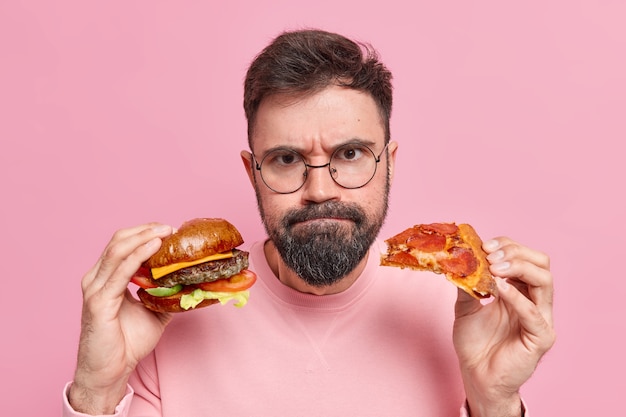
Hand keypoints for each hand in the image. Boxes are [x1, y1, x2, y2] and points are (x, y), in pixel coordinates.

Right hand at [69, 223, 172, 414]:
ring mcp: (95, 288)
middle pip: (119, 241)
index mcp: (106, 278)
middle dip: (146, 230)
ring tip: (166, 232)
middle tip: (171, 228)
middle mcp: (96, 278)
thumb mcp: (153, 312)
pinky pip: (120, 272)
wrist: (110, 372)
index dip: (146, 233)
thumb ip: (165, 294)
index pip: (123, 244)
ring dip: (144, 237)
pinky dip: (137, 255)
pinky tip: (153, 247)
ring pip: (118, 250)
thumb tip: (191, 282)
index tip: (170, 230)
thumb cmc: (126, 344)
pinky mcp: (99, 302)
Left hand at [453, 237, 555, 416]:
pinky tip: (499, 289)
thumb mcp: (466, 306)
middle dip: (515, 253)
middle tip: (489, 255)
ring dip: (518, 268)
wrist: (476, 375)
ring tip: (494, 268)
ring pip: (545, 281)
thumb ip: (467, 284)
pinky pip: (534, 313)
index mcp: (520, 290)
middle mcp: (535, 301)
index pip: (525, 257)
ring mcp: (541, 318)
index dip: (506, 246)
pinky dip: (516, 297)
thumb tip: (459, 258)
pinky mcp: (541, 337)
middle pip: (541, 263)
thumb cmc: (475, 344)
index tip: (483, 245)